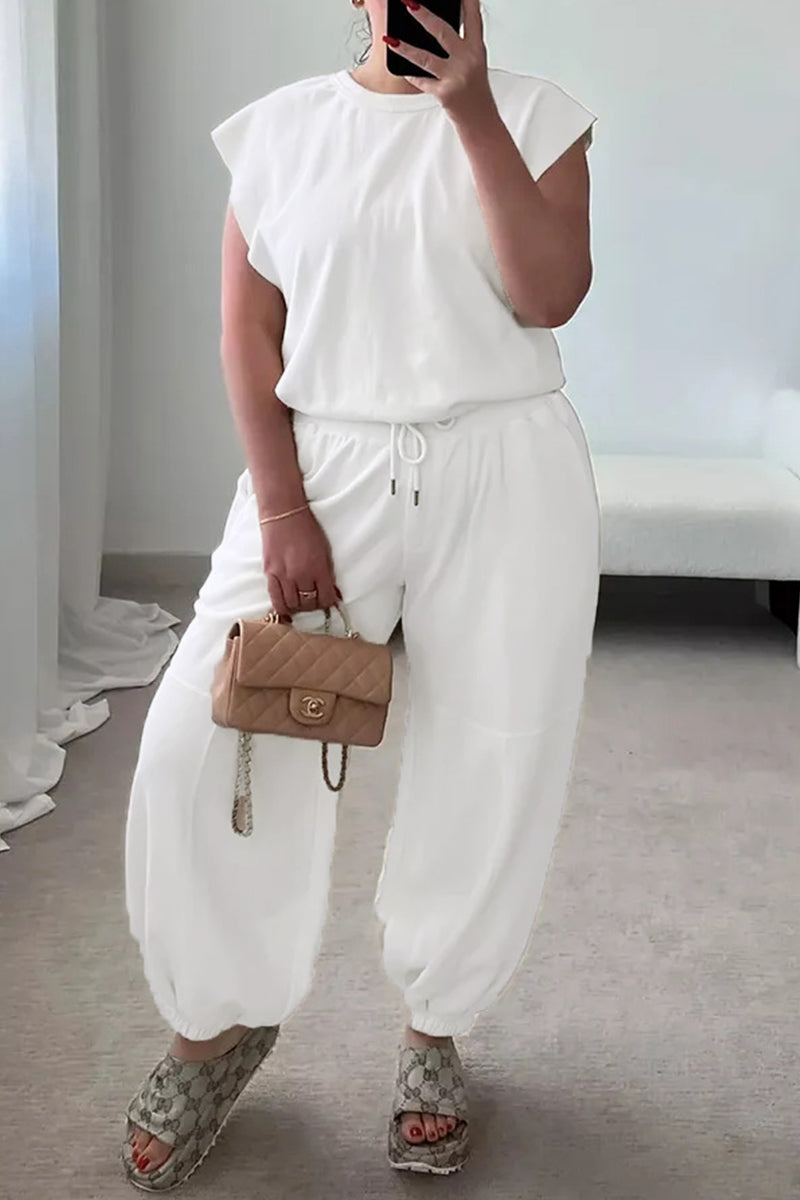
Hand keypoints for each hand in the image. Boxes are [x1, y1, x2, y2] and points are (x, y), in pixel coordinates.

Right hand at [261, 507, 341, 617]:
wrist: (283, 514)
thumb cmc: (306, 528)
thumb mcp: (325, 550)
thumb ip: (328, 573)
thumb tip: (333, 592)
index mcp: (319, 568)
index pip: (326, 598)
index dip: (329, 602)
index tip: (328, 600)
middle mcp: (301, 575)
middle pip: (309, 604)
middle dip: (314, 605)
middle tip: (315, 601)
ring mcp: (284, 576)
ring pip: (293, 605)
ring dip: (299, 607)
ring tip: (301, 602)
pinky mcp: (270, 574)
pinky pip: (276, 600)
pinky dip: (282, 608)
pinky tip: (286, 610)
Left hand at [384, 0, 495, 124]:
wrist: (480, 121)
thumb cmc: (475, 92)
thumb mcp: (474, 65)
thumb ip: (461, 46)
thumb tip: (436, 28)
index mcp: (477, 50)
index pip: (473, 18)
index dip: (467, 2)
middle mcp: (468, 60)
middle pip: (443, 32)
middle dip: (424, 16)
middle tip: (408, 3)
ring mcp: (456, 77)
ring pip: (425, 58)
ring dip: (405, 48)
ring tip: (390, 39)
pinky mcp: (445, 93)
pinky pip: (422, 81)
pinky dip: (411, 76)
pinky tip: (401, 70)